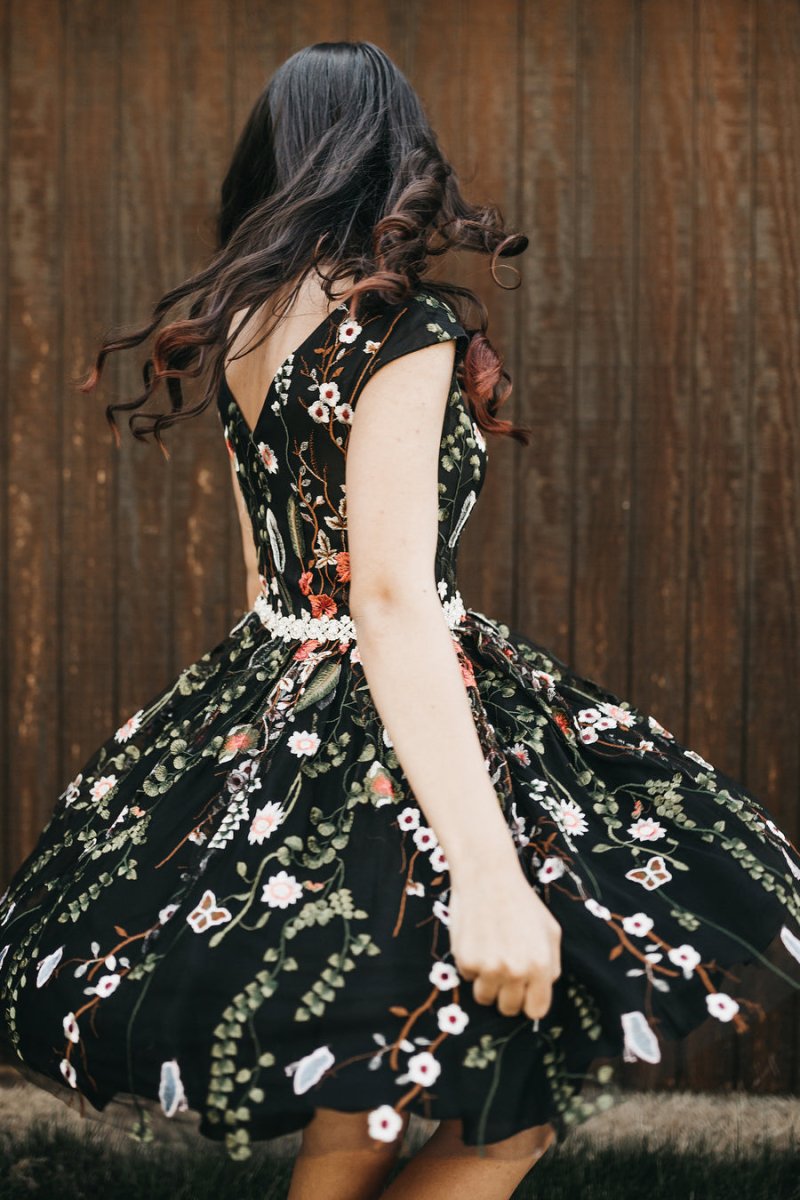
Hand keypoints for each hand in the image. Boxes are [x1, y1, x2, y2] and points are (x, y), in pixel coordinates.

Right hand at [447, 862, 561, 1019]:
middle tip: (504, 971)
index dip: (529, 1002)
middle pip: (509, 1009)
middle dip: (506, 994)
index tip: (523, 993)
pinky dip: (471, 964)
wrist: (488, 876)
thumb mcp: (550, 931)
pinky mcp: (466, 960)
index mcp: (541, 966)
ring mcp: (489, 967)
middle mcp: (516, 971)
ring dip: (486, 983)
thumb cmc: (522, 902)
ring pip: (485, 998)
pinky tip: (477, 940)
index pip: (536, 1010)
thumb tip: (542, 990)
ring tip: (489, 955)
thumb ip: (551, 965)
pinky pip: (468, 977)